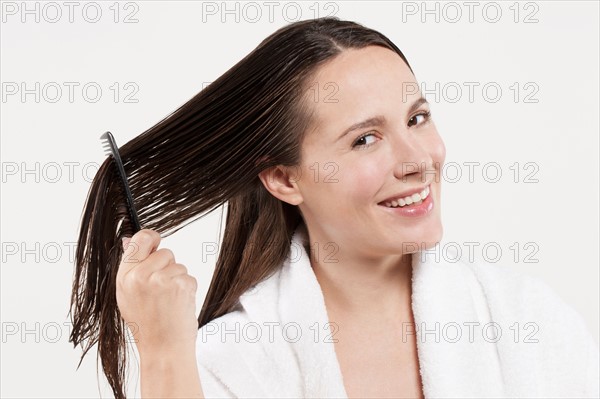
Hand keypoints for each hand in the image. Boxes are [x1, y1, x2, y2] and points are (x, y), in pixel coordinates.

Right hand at [116, 229, 198, 358]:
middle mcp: (142, 275)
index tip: (156, 241)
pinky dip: (187, 288)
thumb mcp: (127, 295)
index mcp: (125, 276)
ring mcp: (162, 279)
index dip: (151, 237)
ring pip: (178, 265)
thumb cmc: (146, 324)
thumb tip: (130, 239)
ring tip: (168, 301)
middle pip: (165, 251)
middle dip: (167, 266)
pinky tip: (178, 304)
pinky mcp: (182, 285)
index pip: (140, 239)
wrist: (163, 348)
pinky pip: (189, 276)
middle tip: (161, 289)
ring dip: (178, 279)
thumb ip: (131, 267)